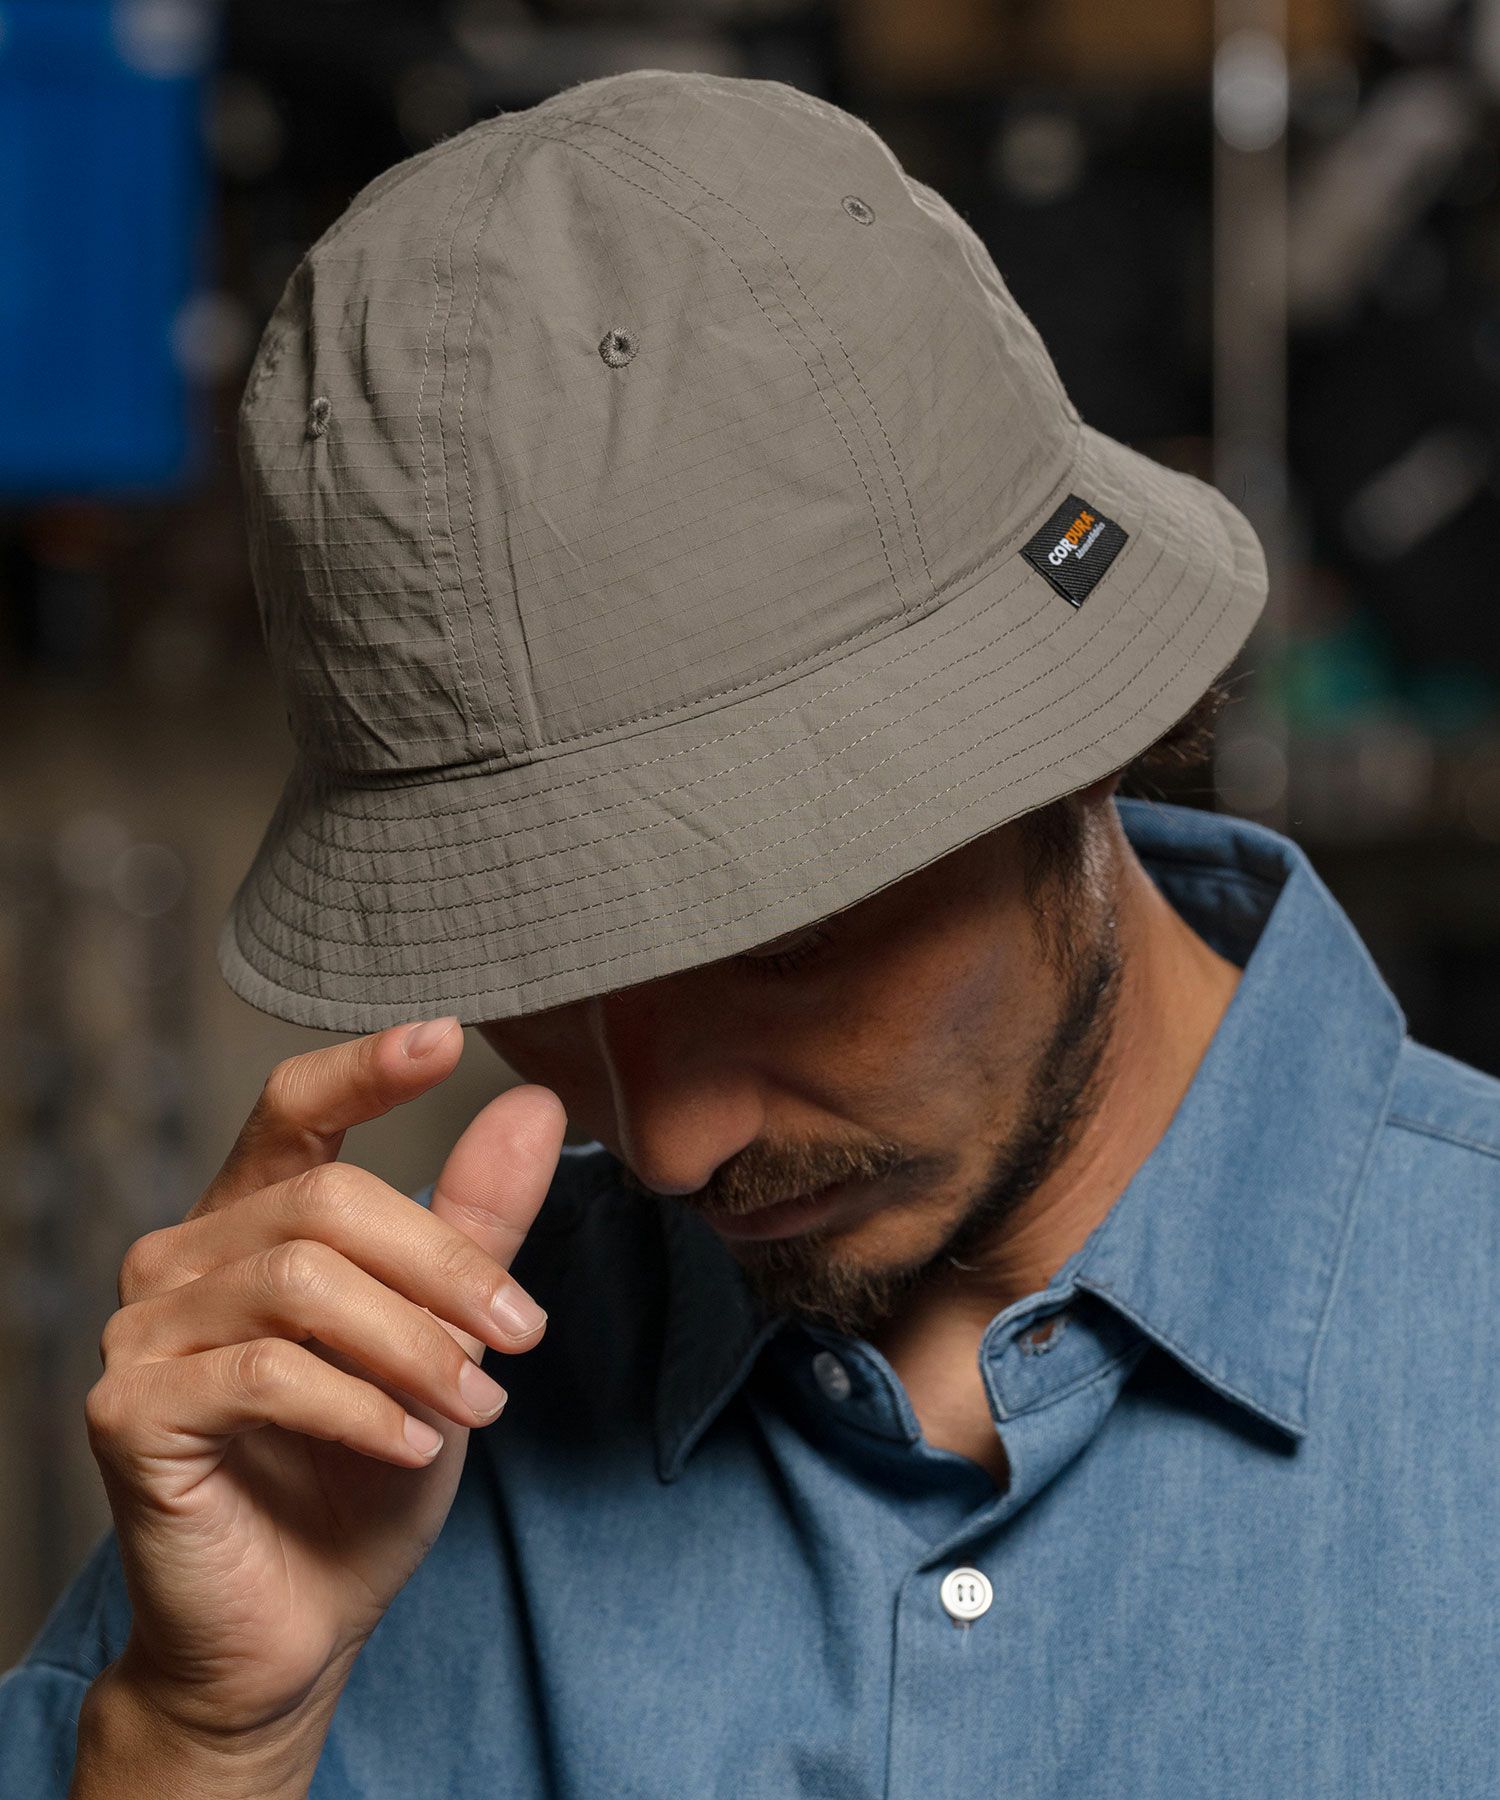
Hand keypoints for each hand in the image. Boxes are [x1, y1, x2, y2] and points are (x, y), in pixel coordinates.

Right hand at [82, 1018, 564, 1744]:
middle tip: (518, 1339)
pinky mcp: (129, 1410)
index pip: (292, 1108)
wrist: (294, 1627)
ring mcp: (143, 1332)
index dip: (363, 1066)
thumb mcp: (442, 1340)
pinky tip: (413, 1445)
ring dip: (414, 1345)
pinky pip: (265, 1372)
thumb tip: (532, 1104)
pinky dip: (361, 1405)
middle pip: (327, 1199)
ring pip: (303, 1282)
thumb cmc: (362, 1477)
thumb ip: (476, 1226)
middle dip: (445, 1267)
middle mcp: (182, 1259)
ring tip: (476, 1407)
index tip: (446, 1034)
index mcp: (251, 1223)